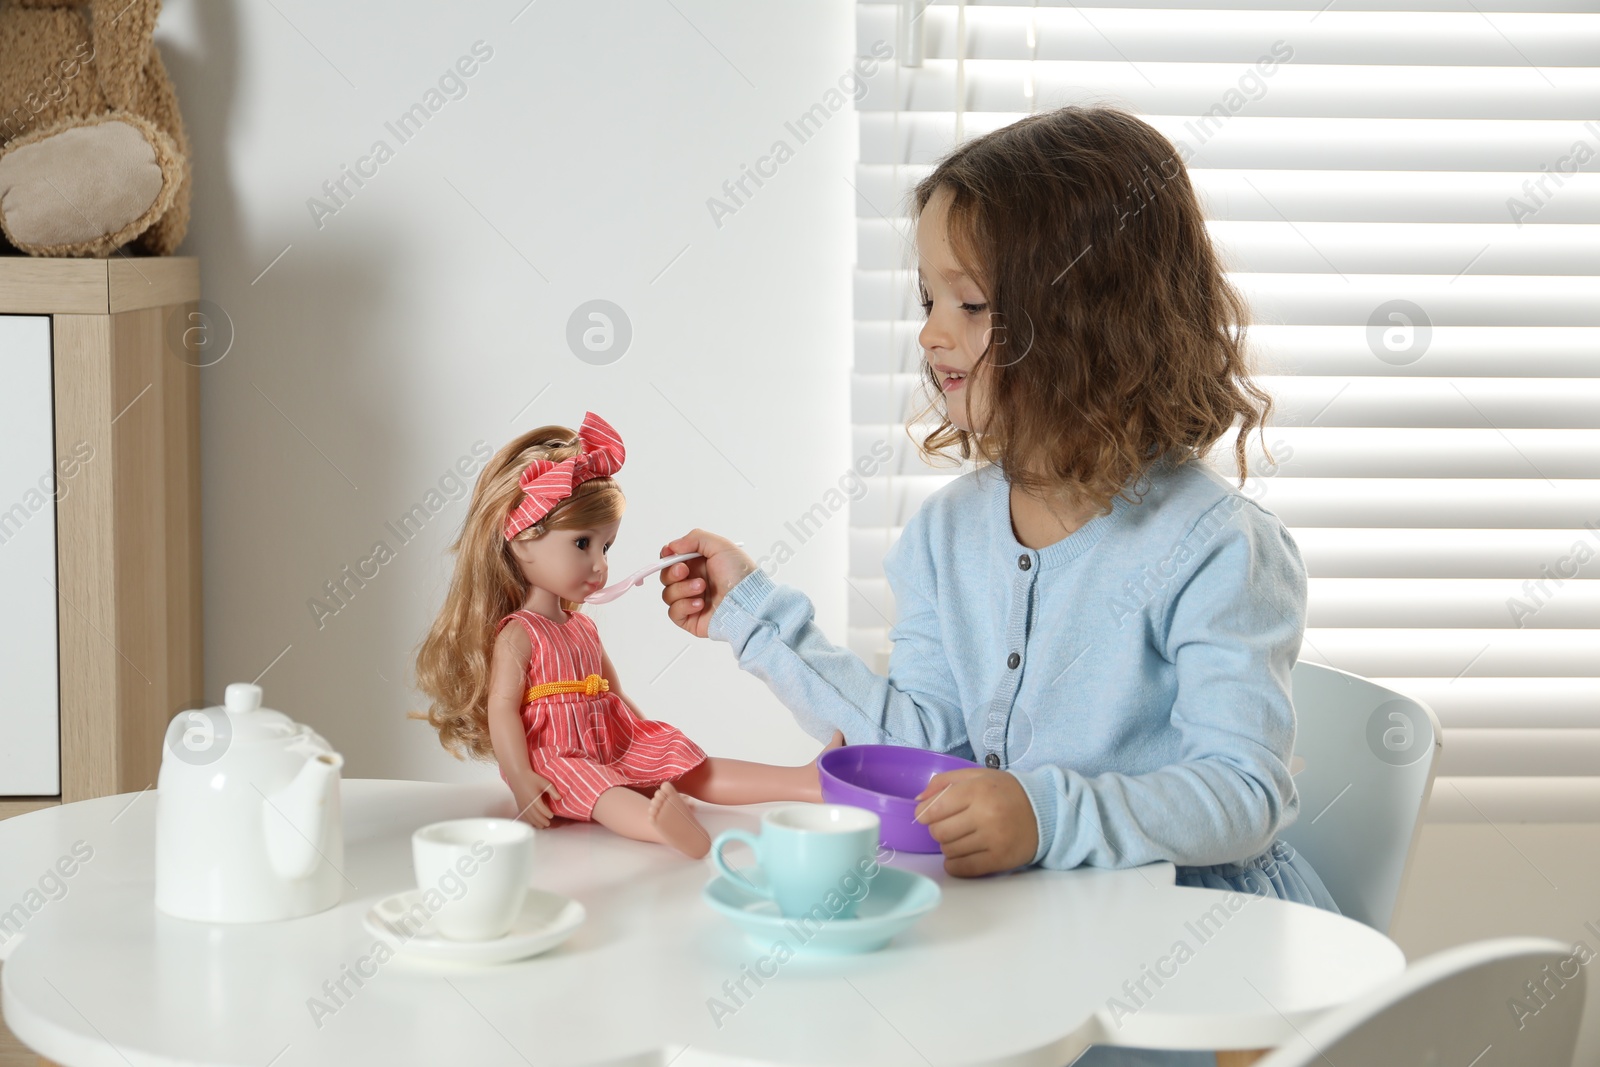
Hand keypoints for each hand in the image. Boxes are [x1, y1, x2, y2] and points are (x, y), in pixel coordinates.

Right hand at [510, 773, 561, 828]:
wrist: (518, 776)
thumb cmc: (532, 779)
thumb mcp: (545, 783)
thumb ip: (552, 791)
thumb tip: (559, 798)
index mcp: (534, 797)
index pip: (541, 808)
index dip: (546, 813)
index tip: (552, 816)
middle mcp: (527, 802)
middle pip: (535, 815)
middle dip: (542, 821)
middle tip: (548, 824)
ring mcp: (522, 804)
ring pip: (529, 817)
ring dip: (536, 822)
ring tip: (542, 826)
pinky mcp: (519, 805)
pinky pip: (524, 815)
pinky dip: (529, 820)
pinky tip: (534, 823)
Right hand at [659, 529, 758, 638]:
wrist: (749, 602)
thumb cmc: (741, 575)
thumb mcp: (721, 546)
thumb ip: (695, 539)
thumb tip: (672, 546)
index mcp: (698, 564)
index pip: (672, 559)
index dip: (667, 556)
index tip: (669, 553)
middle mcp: (693, 581)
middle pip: (666, 576)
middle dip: (672, 572)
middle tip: (684, 571)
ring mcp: (691, 601)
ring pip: (668, 594)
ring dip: (682, 589)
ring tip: (702, 587)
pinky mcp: (691, 619)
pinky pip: (673, 612)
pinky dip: (684, 606)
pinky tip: (700, 604)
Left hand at [912, 768, 1038, 876]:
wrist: (1045, 811)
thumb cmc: (1006, 792)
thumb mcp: (978, 775)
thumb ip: (945, 781)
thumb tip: (918, 800)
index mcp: (978, 790)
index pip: (935, 808)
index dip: (923, 813)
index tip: (926, 815)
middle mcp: (986, 815)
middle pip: (939, 831)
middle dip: (936, 829)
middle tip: (948, 825)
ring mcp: (993, 840)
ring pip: (949, 850)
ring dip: (948, 845)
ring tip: (960, 836)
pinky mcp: (1000, 860)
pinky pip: (963, 868)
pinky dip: (954, 865)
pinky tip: (960, 855)